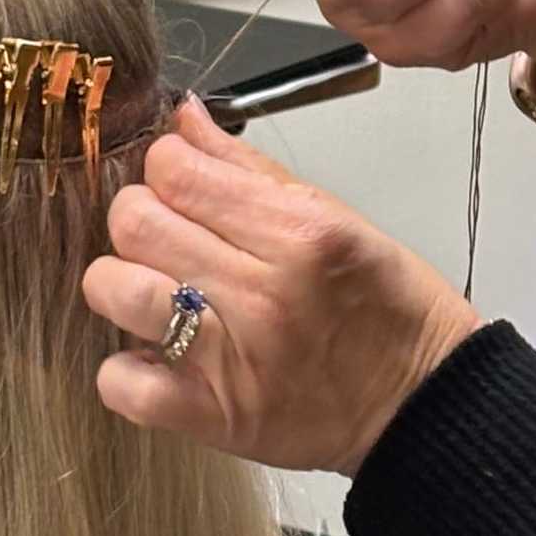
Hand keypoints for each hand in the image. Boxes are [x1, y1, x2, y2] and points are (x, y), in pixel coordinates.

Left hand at [85, 98, 482, 475]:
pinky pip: (119, 383)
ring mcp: (230, 356)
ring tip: (157, 291)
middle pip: (135, 220)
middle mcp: (261, 290)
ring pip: (112, 287)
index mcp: (298, 232)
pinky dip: (125, 370)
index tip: (186, 183)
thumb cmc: (388, 309)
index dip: (169, 167)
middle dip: (143, 216)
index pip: (175, 169)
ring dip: (124, 282)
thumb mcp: (339, 220)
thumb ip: (252, 170)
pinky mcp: (211, 415)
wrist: (423, 405)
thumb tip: (185, 119)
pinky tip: (157, 356)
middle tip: (171, 236)